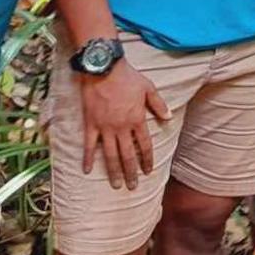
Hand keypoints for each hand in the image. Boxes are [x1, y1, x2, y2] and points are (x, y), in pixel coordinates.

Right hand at [79, 63, 170, 189]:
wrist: (103, 68)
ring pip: (110, 155)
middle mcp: (122, 127)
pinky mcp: (90, 124)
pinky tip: (86, 170)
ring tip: (116, 185)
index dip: (147, 160)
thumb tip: (168, 118)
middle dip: (131, 172)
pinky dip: (87, 158)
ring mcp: (105, 127)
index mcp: (137, 120)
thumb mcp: (148, 88)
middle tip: (132, 187)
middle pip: (128, 155)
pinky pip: (89, 145)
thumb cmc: (126, 76)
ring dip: (114, 171)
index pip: (144, 146)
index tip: (148, 172)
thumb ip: (158, 104)